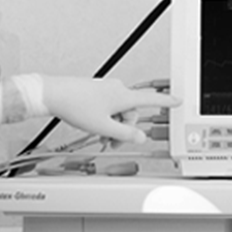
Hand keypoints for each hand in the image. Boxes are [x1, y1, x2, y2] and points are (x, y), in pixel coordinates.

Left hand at [42, 77, 180, 144]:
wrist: (54, 94)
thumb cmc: (75, 105)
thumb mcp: (103, 127)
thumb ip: (125, 135)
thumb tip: (139, 137)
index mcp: (123, 96)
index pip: (151, 99)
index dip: (166, 101)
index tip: (177, 101)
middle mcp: (117, 89)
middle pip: (131, 113)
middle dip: (124, 129)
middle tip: (112, 142)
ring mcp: (106, 89)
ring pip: (118, 112)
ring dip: (113, 126)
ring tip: (100, 137)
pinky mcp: (97, 91)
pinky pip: (108, 107)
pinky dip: (105, 119)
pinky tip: (95, 127)